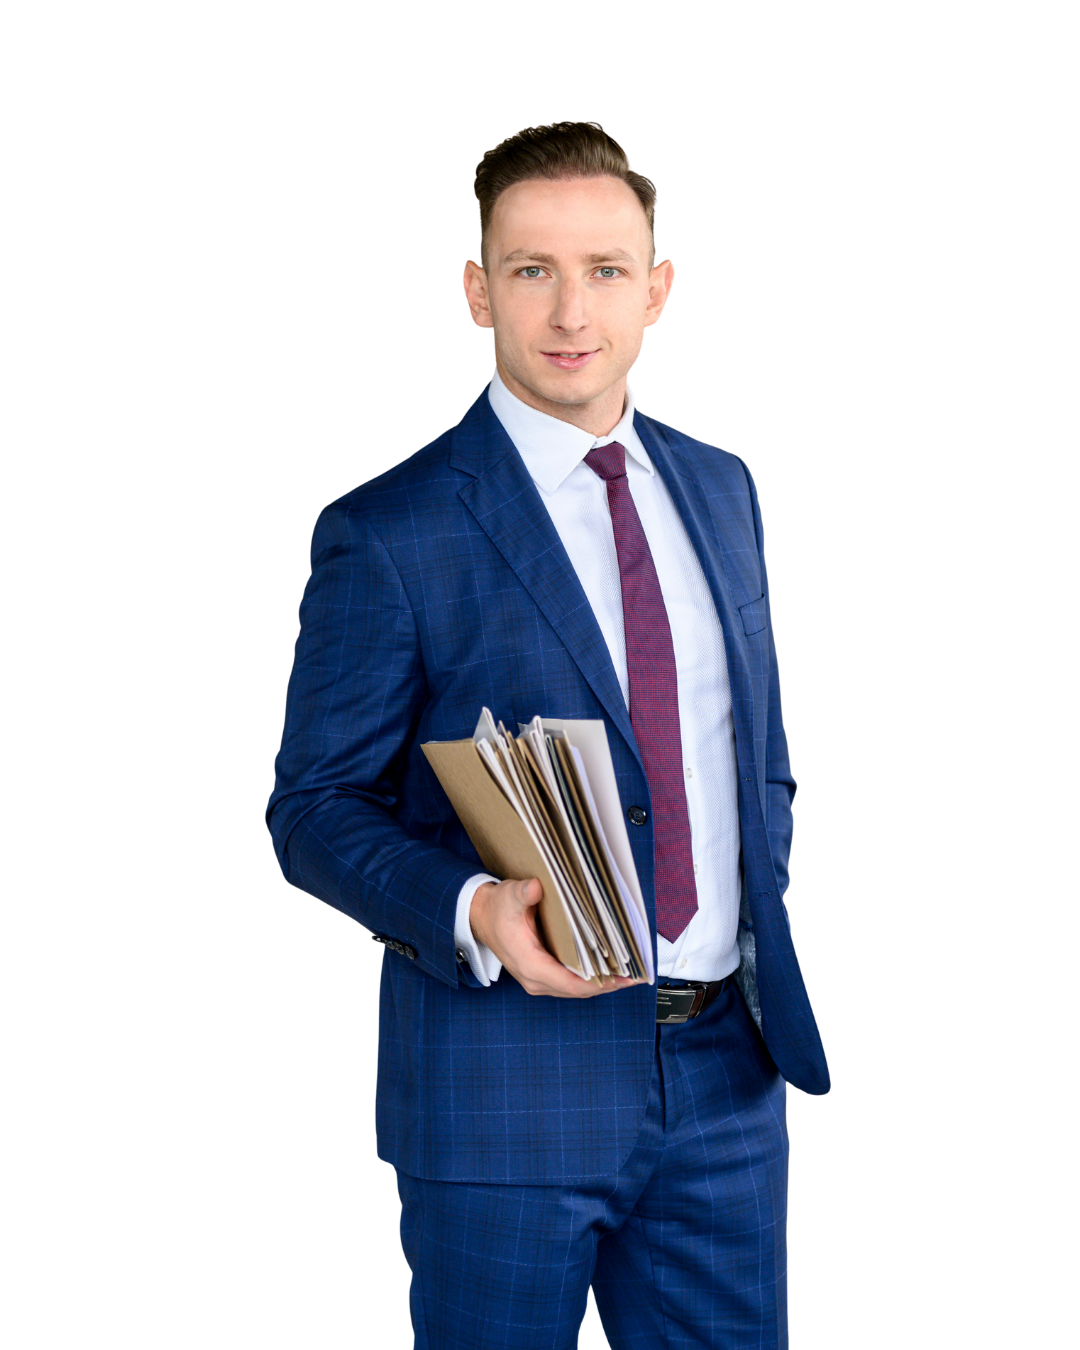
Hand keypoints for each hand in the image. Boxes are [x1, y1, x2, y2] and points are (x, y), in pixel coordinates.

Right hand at [470, 877, 642, 997]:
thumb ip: (523, 893)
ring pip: (578, 989)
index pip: (571, 985)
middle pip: (580, 991)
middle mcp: (536, 979)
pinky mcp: (544, 975)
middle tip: (638, 974)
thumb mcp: (509, 896)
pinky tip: (610, 969)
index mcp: (530, 965)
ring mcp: (540, 980)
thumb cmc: (498, 909)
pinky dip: (593, 979)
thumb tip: (536, 887)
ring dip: (604, 983)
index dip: (601, 984)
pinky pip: (572, 983)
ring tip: (630, 973)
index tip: (624, 978)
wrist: (482, 917)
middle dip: (610, 984)